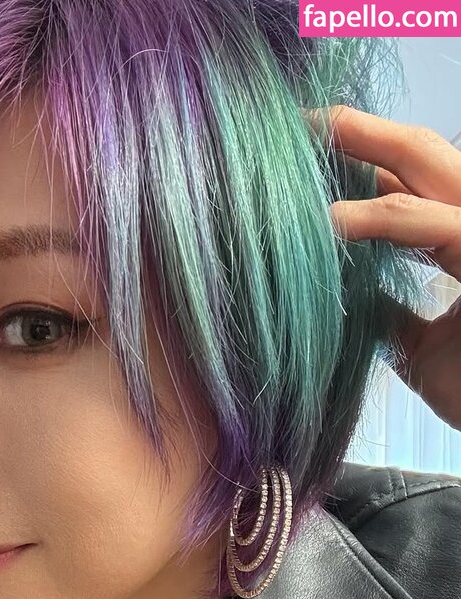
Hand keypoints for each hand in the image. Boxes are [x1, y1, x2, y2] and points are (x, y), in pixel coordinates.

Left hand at [308, 106, 460, 429]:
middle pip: (420, 151)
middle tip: (299, 122)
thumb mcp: (422, 351)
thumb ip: (391, 318)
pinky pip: (426, 222)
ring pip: (425, 163)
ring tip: (298, 149)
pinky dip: (374, 218)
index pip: (411, 184)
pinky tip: (327, 222)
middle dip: (357, 130)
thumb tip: (351, 302)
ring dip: (360, 149)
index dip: (360, 165)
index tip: (304, 160)